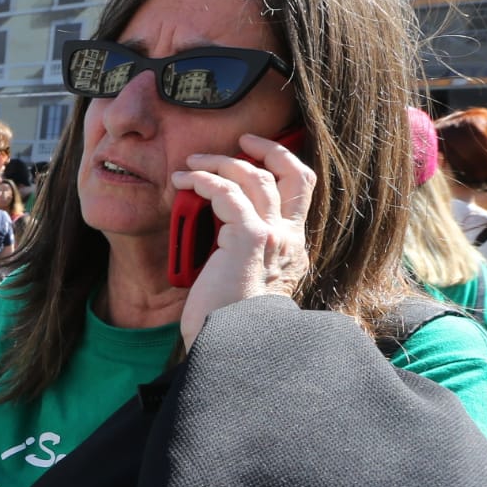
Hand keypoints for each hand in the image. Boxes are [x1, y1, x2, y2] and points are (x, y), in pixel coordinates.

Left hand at [173, 132, 315, 347]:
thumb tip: (215, 227)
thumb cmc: (226, 320)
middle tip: (238, 141)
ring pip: (255, 178)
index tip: (255, 153)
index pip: (301, 193)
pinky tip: (186, 180)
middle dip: (267, 149)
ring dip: (220, 162)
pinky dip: (205, 179)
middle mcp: (291, 240)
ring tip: (191, 163)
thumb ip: (240, 250)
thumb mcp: (241, 278)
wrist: (230, 345)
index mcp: (293, 249)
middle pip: (294, 175)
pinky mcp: (250, 239)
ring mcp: (274, 237)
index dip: (283, 164)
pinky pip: (227, 194)